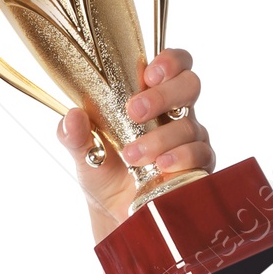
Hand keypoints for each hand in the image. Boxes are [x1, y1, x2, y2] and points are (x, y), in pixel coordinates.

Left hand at [58, 47, 212, 228]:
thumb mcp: (83, 152)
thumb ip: (75, 134)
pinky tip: (162, 165)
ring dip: (160, 138)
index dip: (169, 61)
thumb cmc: (104, 171)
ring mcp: (190, 138)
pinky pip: (200, 154)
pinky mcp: (198, 166)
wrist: (113, 212)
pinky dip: (181, 157)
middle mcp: (176, 113)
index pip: (174, 65)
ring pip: (189, 125)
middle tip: (134, 111)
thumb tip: (72, 117)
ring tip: (133, 156)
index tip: (149, 74)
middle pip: (189, 86)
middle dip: (163, 95)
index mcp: (151, 97)